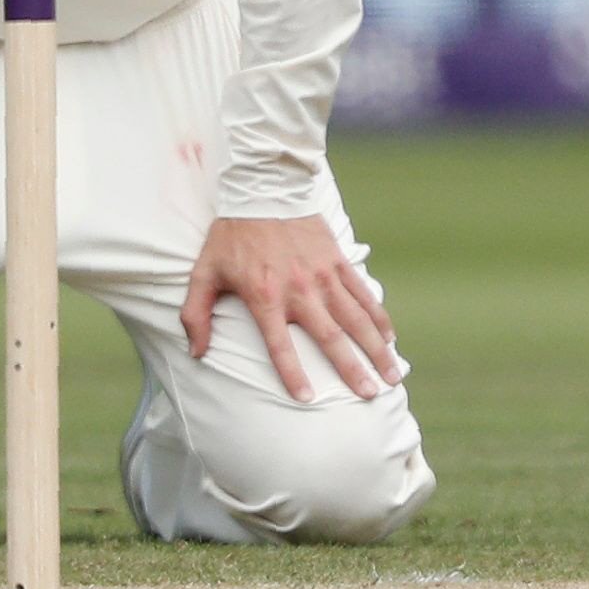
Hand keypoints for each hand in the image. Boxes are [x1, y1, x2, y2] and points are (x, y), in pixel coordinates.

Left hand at [181, 213, 402, 402]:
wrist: (264, 189)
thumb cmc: (231, 235)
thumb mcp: (203, 273)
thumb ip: (196, 314)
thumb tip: (196, 353)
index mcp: (266, 296)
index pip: (280, 345)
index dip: (293, 373)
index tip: (307, 399)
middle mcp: (300, 289)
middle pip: (331, 336)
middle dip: (353, 368)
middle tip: (370, 394)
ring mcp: (324, 274)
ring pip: (357, 317)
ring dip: (376, 347)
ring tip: (392, 373)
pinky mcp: (338, 260)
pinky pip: (363, 293)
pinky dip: (378, 315)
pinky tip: (391, 337)